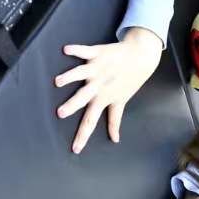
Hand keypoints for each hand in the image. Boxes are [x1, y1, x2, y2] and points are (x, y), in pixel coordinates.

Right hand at [56, 27, 162, 152]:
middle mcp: (99, 85)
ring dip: (70, 77)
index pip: (91, 121)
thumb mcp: (121, 101)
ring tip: (58, 81)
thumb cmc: (129, 81)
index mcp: (104, 98)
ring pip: (81, 74)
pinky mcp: (98, 54)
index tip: (75, 148)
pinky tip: (66, 50)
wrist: (141, 57)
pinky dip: (76, 50)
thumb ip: (114, 120)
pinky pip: (85, 51)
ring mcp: (98, 69)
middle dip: (72, 105)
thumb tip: (115, 139)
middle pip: (84, 97)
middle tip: (60, 113)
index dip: (83, 136)